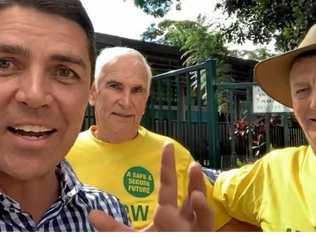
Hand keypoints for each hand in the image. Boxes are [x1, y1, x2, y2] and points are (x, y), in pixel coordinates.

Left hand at [89, 143, 212, 230]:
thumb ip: (113, 227)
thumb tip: (92, 214)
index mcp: (166, 213)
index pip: (168, 184)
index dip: (167, 165)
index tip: (168, 146)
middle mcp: (182, 217)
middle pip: (189, 194)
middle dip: (193, 178)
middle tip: (193, 162)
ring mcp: (193, 227)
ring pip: (201, 207)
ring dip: (200, 190)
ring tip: (196, 176)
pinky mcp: (202, 234)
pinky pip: (206, 222)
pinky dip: (203, 209)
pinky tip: (197, 198)